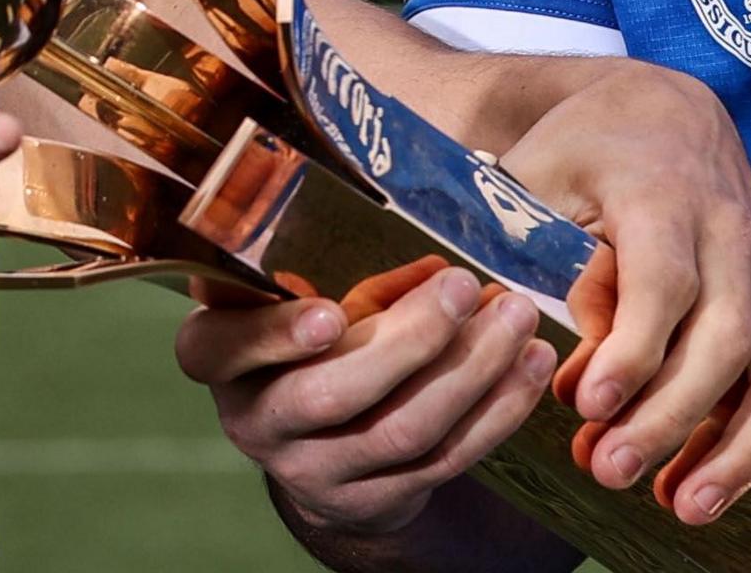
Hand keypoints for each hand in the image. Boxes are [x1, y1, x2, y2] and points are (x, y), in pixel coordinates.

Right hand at [177, 263, 560, 537]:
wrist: (320, 447)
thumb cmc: (313, 338)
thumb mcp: (304, 296)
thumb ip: (349, 268)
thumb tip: (440, 250)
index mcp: (223, 358)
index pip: (221, 350)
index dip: (274, 336)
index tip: (331, 314)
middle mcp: (259, 421)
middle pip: (332, 394)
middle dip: (410, 340)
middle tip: (465, 286)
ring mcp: (316, 472)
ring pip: (401, 429)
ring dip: (471, 370)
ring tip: (517, 317)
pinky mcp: (376, 501)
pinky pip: (445, 460)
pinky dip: (495, 410)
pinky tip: (529, 366)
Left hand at [501, 63, 750, 520]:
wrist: (665, 111)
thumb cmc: (583, 154)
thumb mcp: (534, 181)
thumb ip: (531, 254)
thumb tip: (537, 343)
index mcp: (662, 194)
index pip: (662, 280)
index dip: (632, 350)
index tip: (587, 407)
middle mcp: (734, 233)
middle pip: (727, 339)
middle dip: (673, 420)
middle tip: (610, 474)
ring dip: (748, 448)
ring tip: (687, 505)